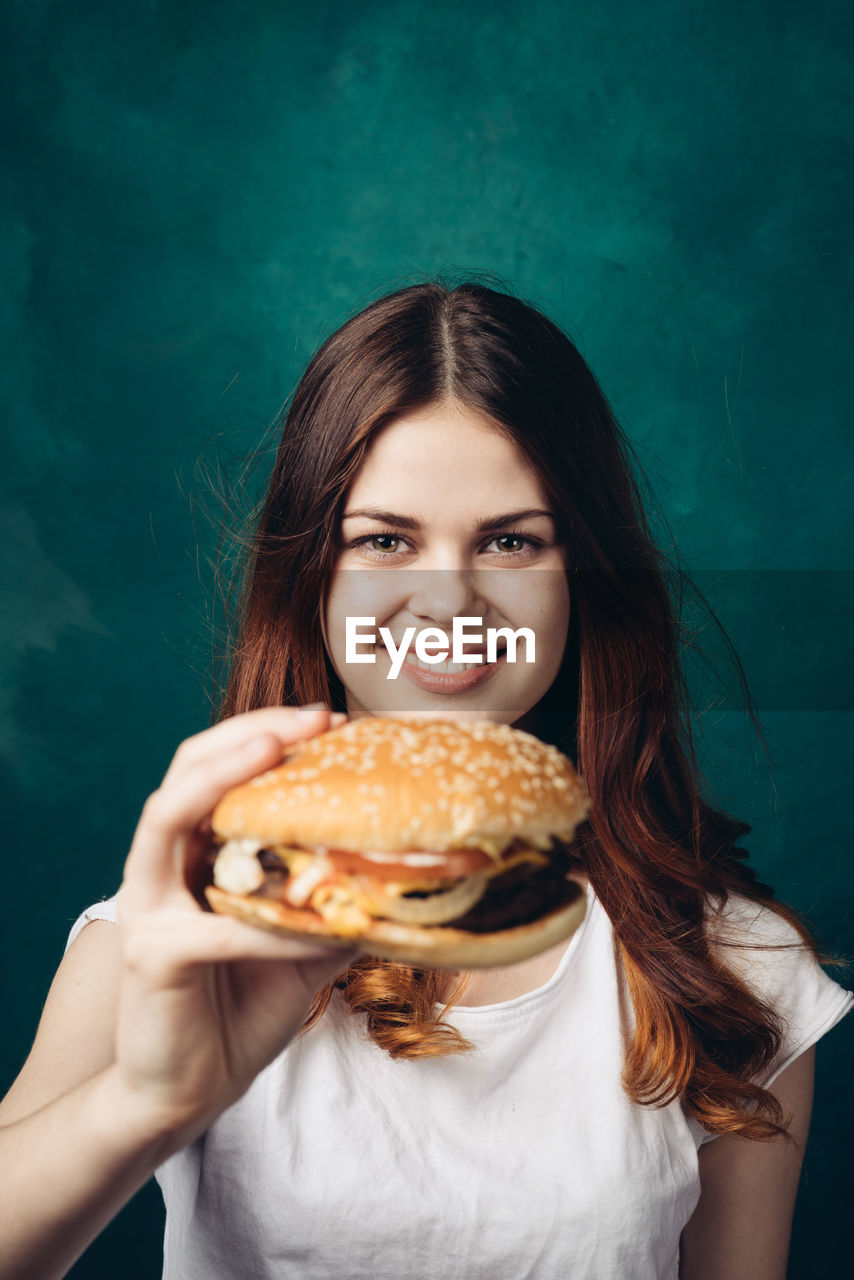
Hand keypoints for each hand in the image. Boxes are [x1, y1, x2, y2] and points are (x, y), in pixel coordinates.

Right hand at [114, 704, 354, 1138]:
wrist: (190, 1090)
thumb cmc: (242, 1008)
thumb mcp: (303, 946)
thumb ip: (335, 904)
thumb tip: (407, 872)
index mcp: (195, 853)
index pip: (219, 768)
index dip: (268, 733)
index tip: (333, 720)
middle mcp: (162, 867)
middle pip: (187, 769)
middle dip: (248, 732)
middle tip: (312, 718)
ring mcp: (148, 907)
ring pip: (168, 816)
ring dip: (222, 776)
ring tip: (274, 749)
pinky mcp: (151, 955)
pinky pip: (214, 925)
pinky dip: (266, 920)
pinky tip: (313, 921)